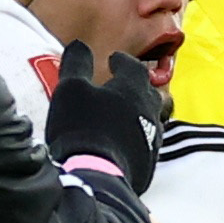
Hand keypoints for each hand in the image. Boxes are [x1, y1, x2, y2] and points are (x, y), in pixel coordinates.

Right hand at [46, 40, 168, 195]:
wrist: (96, 176)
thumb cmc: (82, 127)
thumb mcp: (71, 89)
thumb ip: (76, 64)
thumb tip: (79, 46)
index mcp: (133, 88)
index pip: (133, 66)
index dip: (122, 61)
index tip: (115, 60)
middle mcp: (149, 110)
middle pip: (149, 93)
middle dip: (137, 87)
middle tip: (124, 88)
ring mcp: (152, 139)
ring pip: (151, 120)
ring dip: (139, 115)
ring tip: (126, 117)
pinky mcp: (148, 164)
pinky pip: (146, 146)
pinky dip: (136, 140)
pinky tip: (124, 145)